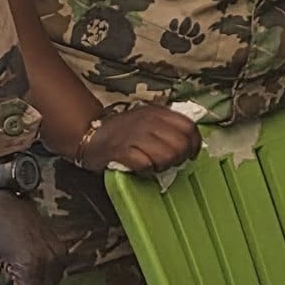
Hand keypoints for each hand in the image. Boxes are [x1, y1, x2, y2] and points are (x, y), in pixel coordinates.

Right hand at [83, 104, 201, 173]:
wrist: (90, 133)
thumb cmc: (124, 129)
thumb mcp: (149, 119)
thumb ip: (169, 126)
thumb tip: (190, 144)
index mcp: (159, 113)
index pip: (189, 128)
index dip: (194, 144)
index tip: (191, 154)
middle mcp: (149, 122)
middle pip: (180, 145)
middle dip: (179, 158)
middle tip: (170, 162)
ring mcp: (135, 136)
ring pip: (166, 156)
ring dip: (163, 166)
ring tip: (155, 166)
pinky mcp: (122, 151)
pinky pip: (146, 165)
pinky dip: (147, 171)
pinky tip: (142, 169)